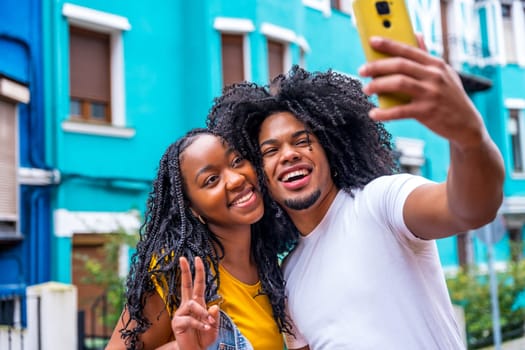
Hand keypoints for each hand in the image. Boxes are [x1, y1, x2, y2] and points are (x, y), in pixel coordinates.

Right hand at [172, 256, 219, 349]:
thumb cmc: (204, 338)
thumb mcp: (214, 327)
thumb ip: (215, 317)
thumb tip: (215, 305)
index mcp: (198, 303)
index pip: (197, 284)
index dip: (197, 272)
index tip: (197, 258)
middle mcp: (188, 306)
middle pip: (186, 285)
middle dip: (185, 271)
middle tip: (183, 258)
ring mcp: (181, 313)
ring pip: (192, 304)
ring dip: (203, 313)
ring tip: (209, 323)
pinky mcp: (177, 323)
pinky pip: (190, 319)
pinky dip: (199, 323)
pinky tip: (205, 328)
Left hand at [358, 35, 484, 148]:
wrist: (467, 124)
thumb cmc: (450, 97)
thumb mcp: (444, 73)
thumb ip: (426, 57)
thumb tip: (416, 35)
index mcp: (436, 64)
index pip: (409, 50)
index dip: (389, 45)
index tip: (372, 42)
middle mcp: (434, 76)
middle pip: (400, 65)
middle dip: (377, 66)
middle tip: (362, 70)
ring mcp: (431, 94)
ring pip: (398, 83)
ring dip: (378, 85)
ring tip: (366, 89)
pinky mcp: (427, 112)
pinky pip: (400, 111)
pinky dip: (384, 113)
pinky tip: (374, 114)